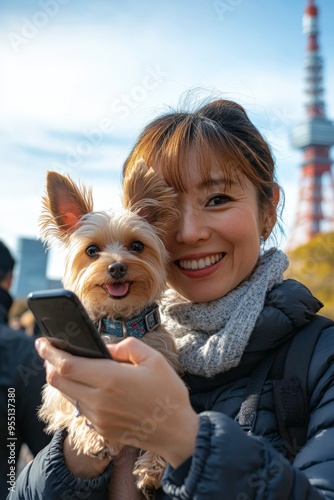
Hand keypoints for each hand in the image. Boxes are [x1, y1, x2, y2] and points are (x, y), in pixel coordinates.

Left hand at [35, 337, 198, 467]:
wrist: (176, 432)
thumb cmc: (167, 393)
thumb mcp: (154, 359)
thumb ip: (126, 346)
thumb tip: (105, 348)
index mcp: (110, 379)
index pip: (66, 365)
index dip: (50, 352)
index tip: (42, 341)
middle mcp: (98, 400)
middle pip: (57, 380)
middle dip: (49, 363)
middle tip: (51, 351)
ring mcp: (97, 417)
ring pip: (66, 393)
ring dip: (62, 378)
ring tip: (70, 364)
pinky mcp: (101, 428)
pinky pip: (80, 406)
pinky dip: (76, 391)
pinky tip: (87, 383)